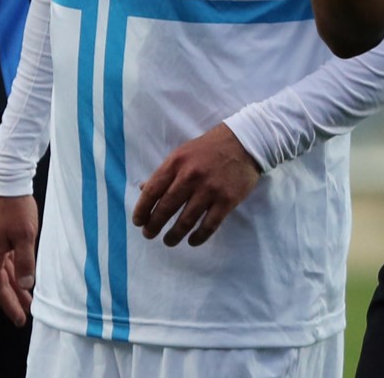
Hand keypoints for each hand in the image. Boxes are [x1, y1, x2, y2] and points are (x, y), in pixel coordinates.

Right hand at [0, 194, 39, 325]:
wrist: (7, 179)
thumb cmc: (16, 207)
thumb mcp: (26, 236)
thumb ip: (25, 262)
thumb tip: (26, 284)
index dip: (9, 303)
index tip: (20, 318)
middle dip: (12, 298)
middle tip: (25, 314)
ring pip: (2, 270)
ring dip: (14, 284)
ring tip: (28, 300)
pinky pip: (4, 258)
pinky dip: (13, 270)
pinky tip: (23, 277)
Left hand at [131, 123, 259, 247]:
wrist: (245, 142)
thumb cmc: (209, 148)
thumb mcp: (182, 153)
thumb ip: (165, 172)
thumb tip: (143, 189)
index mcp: (176, 163)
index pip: (152, 191)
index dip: (142, 209)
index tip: (138, 222)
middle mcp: (190, 176)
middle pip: (166, 208)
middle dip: (154, 225)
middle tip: (149, 234)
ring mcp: (210, 189)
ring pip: (186, 220)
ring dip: (174, 235)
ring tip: (168, 241)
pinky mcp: (227, 200)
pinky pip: (209, 225)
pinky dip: (198, 237)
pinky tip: (192, 241)